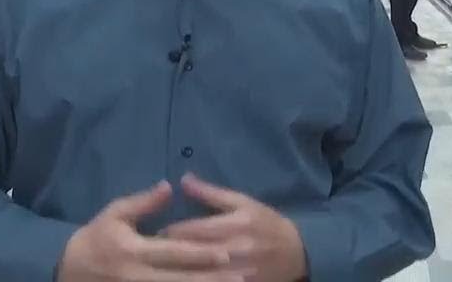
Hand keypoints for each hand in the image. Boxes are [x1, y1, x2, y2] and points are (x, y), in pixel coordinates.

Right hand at [57, 181, 238, 281]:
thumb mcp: (114, 214)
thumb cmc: (95, 238)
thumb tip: (169, 187)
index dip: (201, 254)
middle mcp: (138, 276)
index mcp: (133, 250)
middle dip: (212, 279)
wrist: (69, 272)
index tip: (227, 253)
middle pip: (182, 280)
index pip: (173, 253)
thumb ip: (143, 202)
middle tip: (242, 277)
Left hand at [162, 174, 306, 281]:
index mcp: (235, 224)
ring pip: (200, 274)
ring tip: (165, 268)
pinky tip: (185, 277)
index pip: (191, 230)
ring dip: (180, 270)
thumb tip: (183, 180)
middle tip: (154, 253)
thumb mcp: (242, 202)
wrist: (297, 253)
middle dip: (170, 253)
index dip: (170, 232)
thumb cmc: (265, 222)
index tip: (156, 233)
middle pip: (191, 254)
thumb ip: (210, 193)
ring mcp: (238, 274)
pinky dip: (198, 279)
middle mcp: (235, 250)